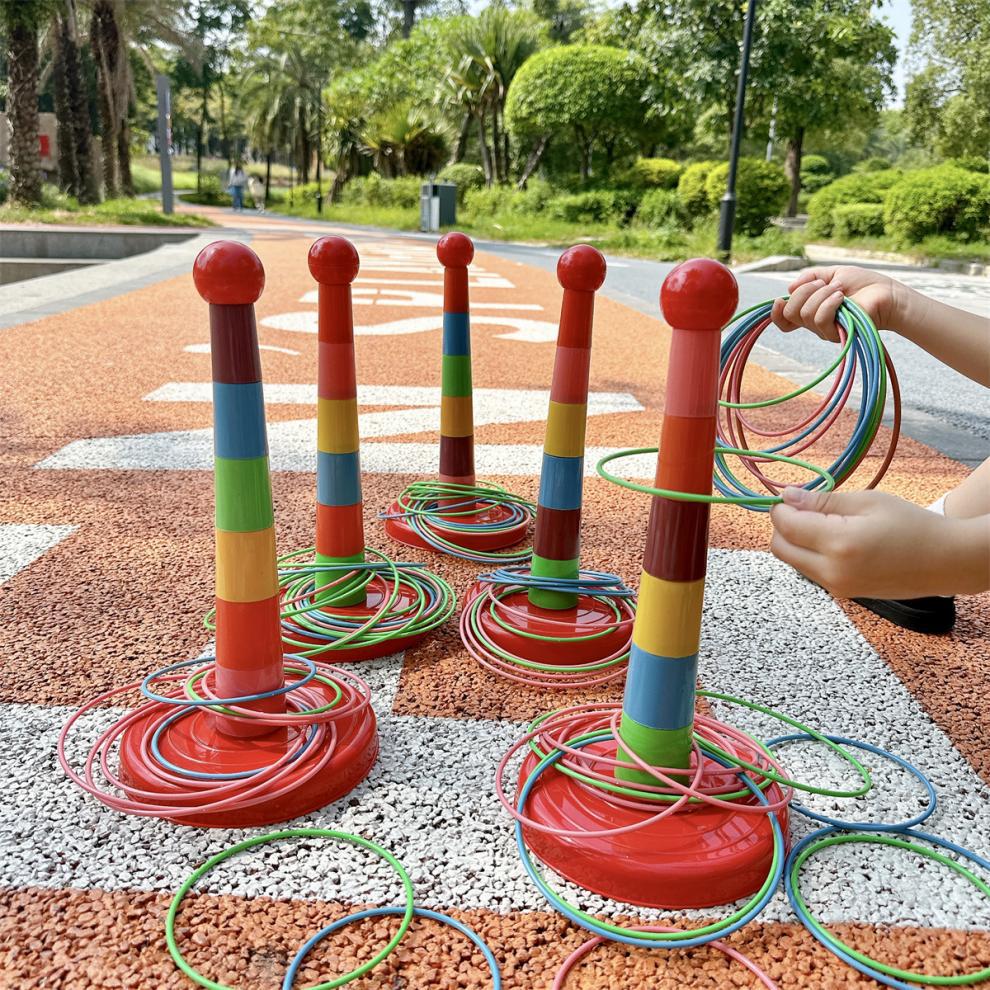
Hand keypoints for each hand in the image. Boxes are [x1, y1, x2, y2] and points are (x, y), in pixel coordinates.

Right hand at [770, 266, 903, 342]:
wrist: (886, 293)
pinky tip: (842, 297)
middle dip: (804, 292)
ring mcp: (824, 330)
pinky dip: (829, 303)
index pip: (784, 320)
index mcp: (811, 309)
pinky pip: (820, 319)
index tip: (780, 300)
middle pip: (790, 313)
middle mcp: (814, 323)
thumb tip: (790, 288)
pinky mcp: (835, 334)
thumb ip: (811, 277)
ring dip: (821, 294)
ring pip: (804, 314)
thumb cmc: (864, 284)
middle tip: (825, 283)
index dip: (775, 313)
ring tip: (840, 289)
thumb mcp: (833, 273)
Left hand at [770, 486, 989, 598]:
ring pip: (793, 561)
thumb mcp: (868, 501)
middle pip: (780, 548)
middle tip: (805, 508)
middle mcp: (833, 571)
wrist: (946, 561)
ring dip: (796, 541)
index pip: (786, 526)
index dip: (781, 508)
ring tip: (826, 523)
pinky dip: (810, 554)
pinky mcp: (843, 593)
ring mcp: (837, 586)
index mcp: (839, 543)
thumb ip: (823, 501)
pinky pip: (811, 571)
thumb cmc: (912, 524)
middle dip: (783, 526)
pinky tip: (834, 540)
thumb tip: (787, 496)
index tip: (791, 496)